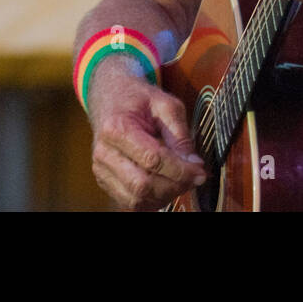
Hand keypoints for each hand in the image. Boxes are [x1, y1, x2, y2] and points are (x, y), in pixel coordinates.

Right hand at [86, 56, 206, 210]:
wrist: (111, 98)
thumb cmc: (139, 100)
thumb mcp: (166, 105)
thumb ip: (180, 134)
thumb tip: (194, 164)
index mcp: (117, 128)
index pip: (152, 159)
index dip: (180, 170)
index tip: (200, 170)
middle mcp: (104, 153)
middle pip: (142, 185)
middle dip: (174, 185)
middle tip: (195, 177)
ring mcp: (102, 170)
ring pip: (135, 199)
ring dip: (165, 195)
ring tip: (182, 180)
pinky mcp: (105, 181)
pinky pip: (130, 202)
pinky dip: (152, 200)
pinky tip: (167, 185)